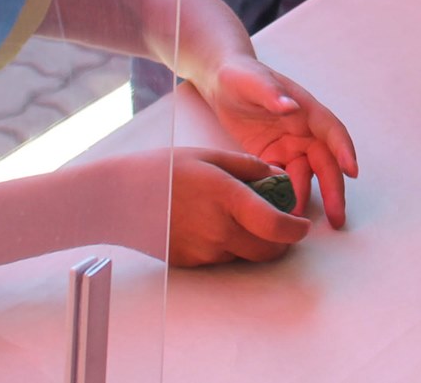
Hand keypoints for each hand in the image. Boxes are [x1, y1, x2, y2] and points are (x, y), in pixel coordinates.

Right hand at [164, 147, 310, 265]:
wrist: (118, 198)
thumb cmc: (164, 170)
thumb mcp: (210, 156)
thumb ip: (249, 167)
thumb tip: (279, 176)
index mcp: (227, 198)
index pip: (276, 226)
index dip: (296, 229)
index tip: (303, 224)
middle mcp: (219, 231)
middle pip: (268, 251)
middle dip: (282, 241)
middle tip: (281, 225)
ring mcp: (204, 251)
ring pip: (246, 255)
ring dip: (255, 242)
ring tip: (240, 217)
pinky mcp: (191, 263)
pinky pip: (223, 259)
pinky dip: (230, 246)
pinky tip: (213, 224)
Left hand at [203, 57, 358, 228]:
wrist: (221, 82)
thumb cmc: (240, 75)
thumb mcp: (252, 81)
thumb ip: (271, 93)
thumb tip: (291, 106)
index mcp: (305, 110)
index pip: (331, 131)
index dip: (344, 150)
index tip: (352, 171)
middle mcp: (304, 131)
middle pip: (325, 162)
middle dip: (333, 189)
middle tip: (337, 219)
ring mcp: (290, 146)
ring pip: (306, 176)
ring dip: (305, 198)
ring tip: (296, 222)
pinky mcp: (274, 157)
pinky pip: (284, 180)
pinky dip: (283, 196)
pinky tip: (277, 213)